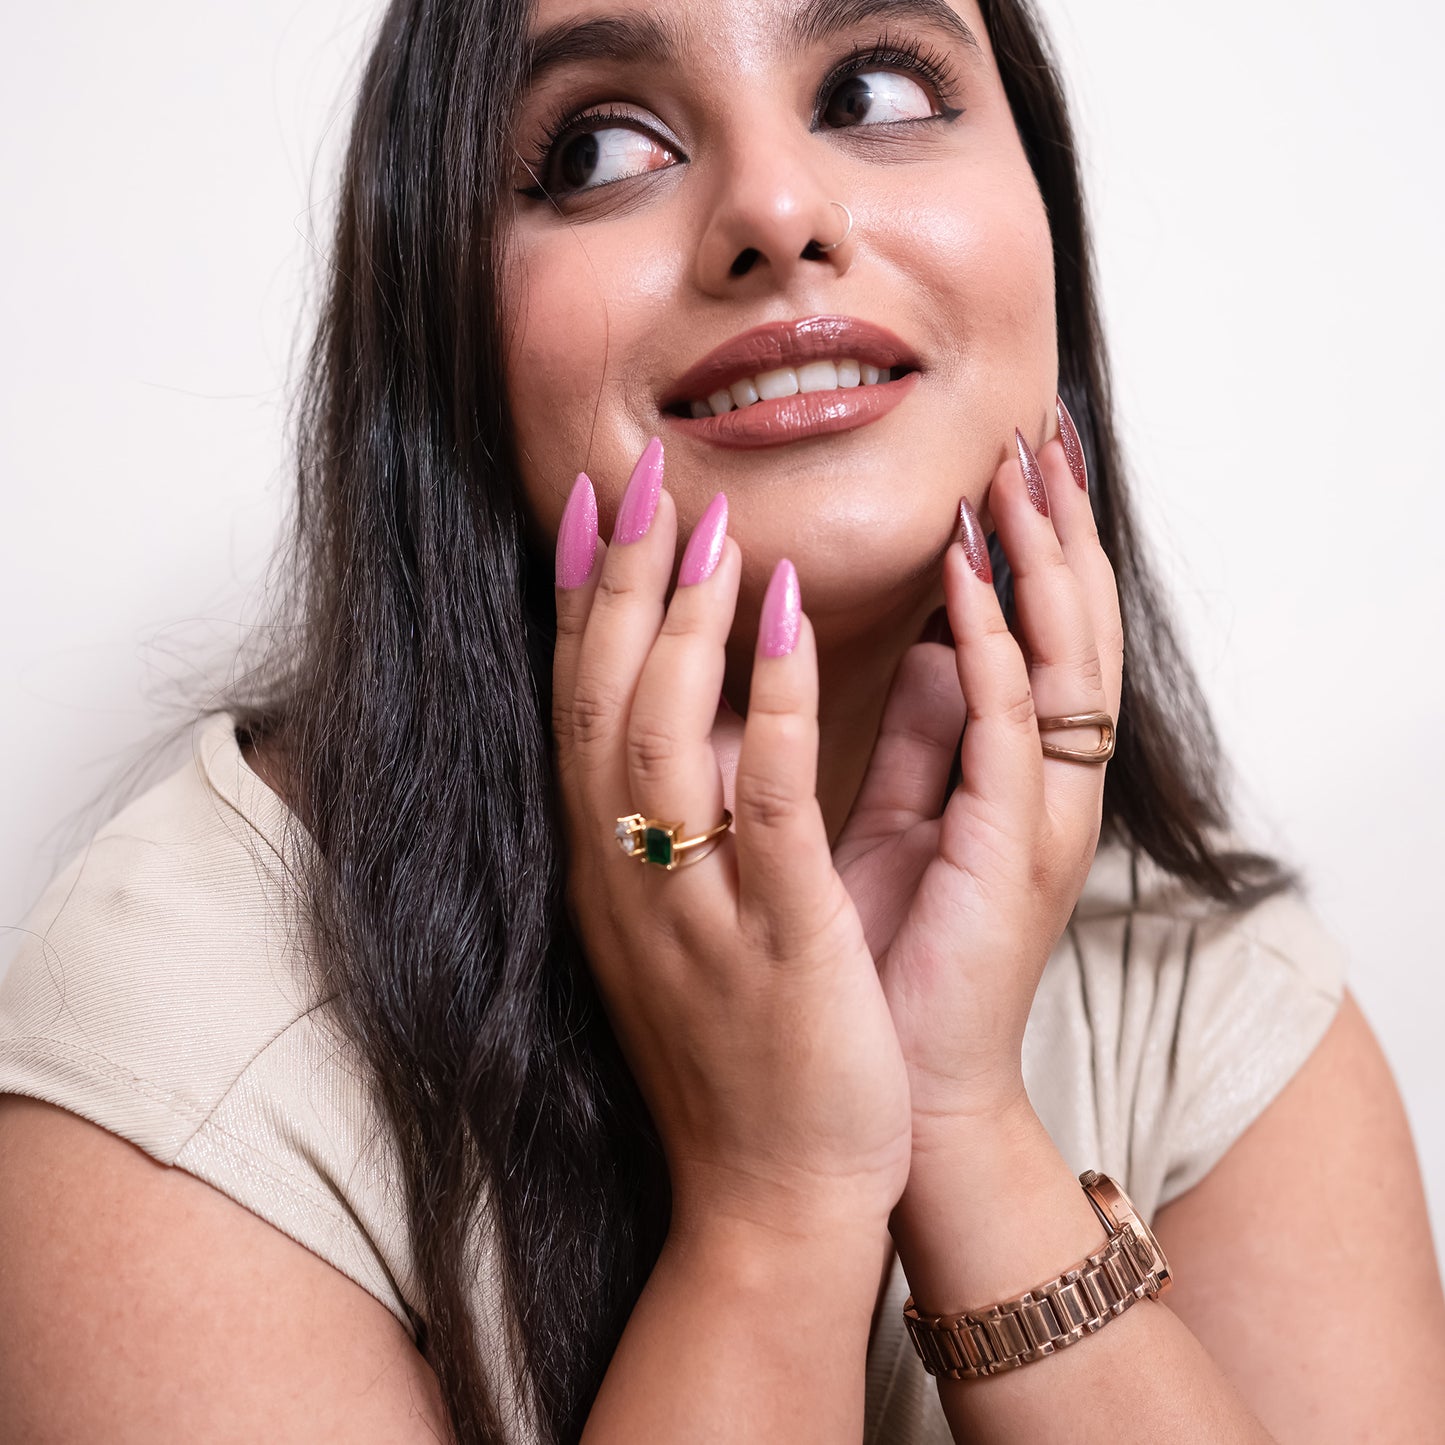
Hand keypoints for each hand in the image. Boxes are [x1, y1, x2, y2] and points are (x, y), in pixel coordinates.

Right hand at [551, 440, 911, 1231]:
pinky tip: (784, 615)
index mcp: (610, 868)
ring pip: (661, 729)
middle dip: (622, 579)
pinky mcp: (772, 932)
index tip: (600, 512)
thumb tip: (706, 716)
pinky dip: (766, 696)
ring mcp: (690, 903)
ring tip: (712, 521)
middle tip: (642, 477)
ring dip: (684, 615)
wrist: (770, 1195)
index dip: (587, 604)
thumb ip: (684, 820)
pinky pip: (760, 794)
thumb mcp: (687, 924)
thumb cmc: (740, 1054)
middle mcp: (626, 875)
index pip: (581, 709)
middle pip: (602, 697)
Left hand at [832, 407, 1123, 1138]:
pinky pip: (1016, 732)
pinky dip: (999, 649)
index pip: (1040, 631)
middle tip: (1036, 429)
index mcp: (1016, 772)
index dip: (1029, 544)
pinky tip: (972, 583)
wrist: (899, 1091)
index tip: (1006, 456)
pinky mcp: (1012, 855)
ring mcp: (1041, 817)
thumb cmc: (895, 952)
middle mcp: (1047, 785)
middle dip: (1052, 527)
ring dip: (1040, 562)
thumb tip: (929, 644)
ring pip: (1065, 661)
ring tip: (1019, 472)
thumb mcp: (907, 818)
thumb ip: (926, 732)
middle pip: (1071, 626)